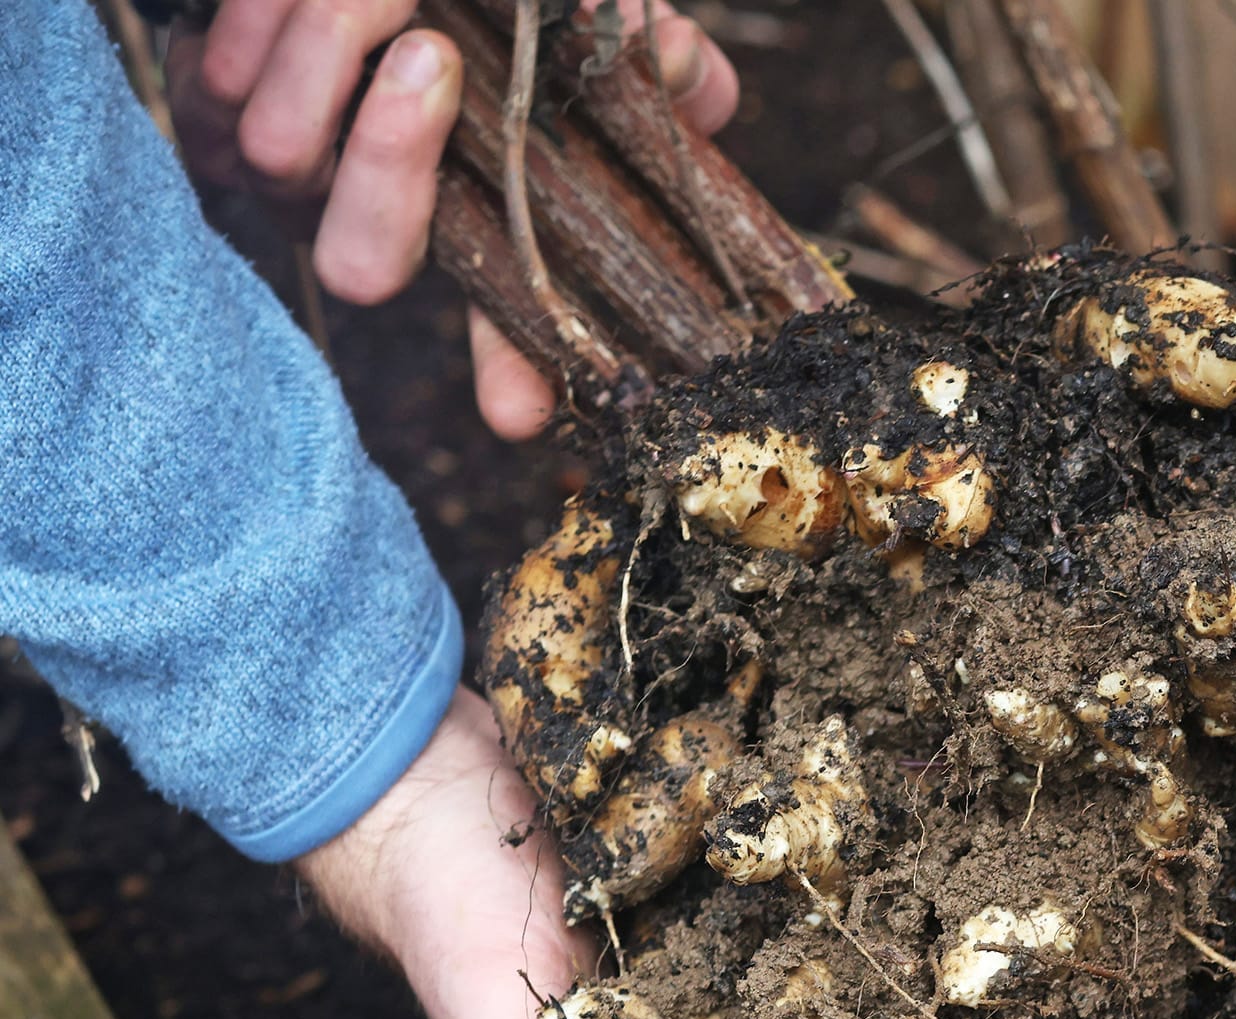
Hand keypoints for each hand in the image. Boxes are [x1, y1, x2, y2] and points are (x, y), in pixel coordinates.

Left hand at [167, 0, 738, 436]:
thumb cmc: (501, 10)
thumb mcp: (582, 38)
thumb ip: (650, 63)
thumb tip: (676, 68)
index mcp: (481, 231)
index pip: (506, 331)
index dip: (511, 376)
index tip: (521, 411)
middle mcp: (379, 227)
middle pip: (360, 265)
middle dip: (391, 162)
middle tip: (434, 57)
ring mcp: (290, 173)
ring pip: (278, 158)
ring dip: (327, 56)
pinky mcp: (207, 108)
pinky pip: (213, 93)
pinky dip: (256, 29)